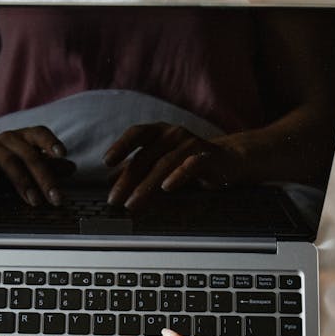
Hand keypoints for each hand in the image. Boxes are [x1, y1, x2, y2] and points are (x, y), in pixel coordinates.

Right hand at [0, 127, 75, 205]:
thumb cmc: (1, 160)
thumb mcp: (26, 163)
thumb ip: (48, 165)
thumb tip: (72, 167)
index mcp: (24, 137)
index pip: (40, 134)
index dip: (51, 142)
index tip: (62, 154)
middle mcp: (9, 139)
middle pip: (29, 155)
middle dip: (45, 178)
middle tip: (55, 197)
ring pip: (9, 161)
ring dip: (23, 181)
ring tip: (34, 199)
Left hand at [103, 123, 246, 209]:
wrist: (228, 160)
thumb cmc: (190, 161)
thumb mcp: (161, 163)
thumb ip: (138, 169)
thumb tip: (111, 181)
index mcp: (159, 132)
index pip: (136, 133)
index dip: (120, 146)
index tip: (107, 162)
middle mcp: (173, 133)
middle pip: (146, 156)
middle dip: (127, 180)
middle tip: (115, 200)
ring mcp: (191, 143)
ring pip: (164, 163)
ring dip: (146, 185)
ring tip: (133, 203)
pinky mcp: (208, 157)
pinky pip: (192, 165)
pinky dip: (178, 175)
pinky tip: (167, 187)